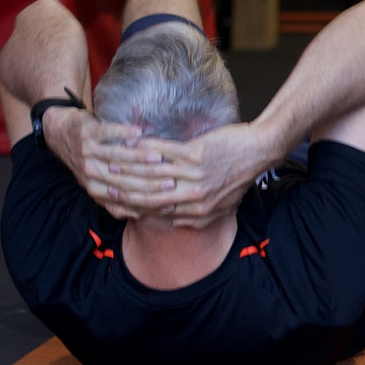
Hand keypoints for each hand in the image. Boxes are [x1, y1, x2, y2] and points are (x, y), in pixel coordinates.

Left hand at [40, 108, 164, 221]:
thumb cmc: (86, 159)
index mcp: (95, 188)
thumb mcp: (97, 183)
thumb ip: (116, 199)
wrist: (60, 134)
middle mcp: (91, 173)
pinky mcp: (89, 133)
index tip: (170, 201)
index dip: (147, 202)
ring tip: (159, 158)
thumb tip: (142, 214)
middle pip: (123, 180)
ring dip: (139, 158)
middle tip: (171, 181)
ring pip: (117, 157)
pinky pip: (108, 133)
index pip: (124, 199)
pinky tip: (139, 132)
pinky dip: (124, 133)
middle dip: (148, 183)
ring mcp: (89, 153)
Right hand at [105, 122, 271, 228]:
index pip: (158, 214)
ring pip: (151, 177)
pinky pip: (163, 154)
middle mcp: (193, 198)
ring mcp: (193, 177)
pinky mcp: (195, 156)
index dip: (135, 209)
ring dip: (127, 169)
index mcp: (199, 212)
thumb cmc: (242, 173)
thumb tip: (179, 221)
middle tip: (103, 182)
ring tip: (111, 161)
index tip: (117, 202)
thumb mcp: (225, 203)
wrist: (261, 149)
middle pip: (149, 198)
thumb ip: (201, 214)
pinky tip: (132, 143)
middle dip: (123, 191)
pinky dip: (145, 149)